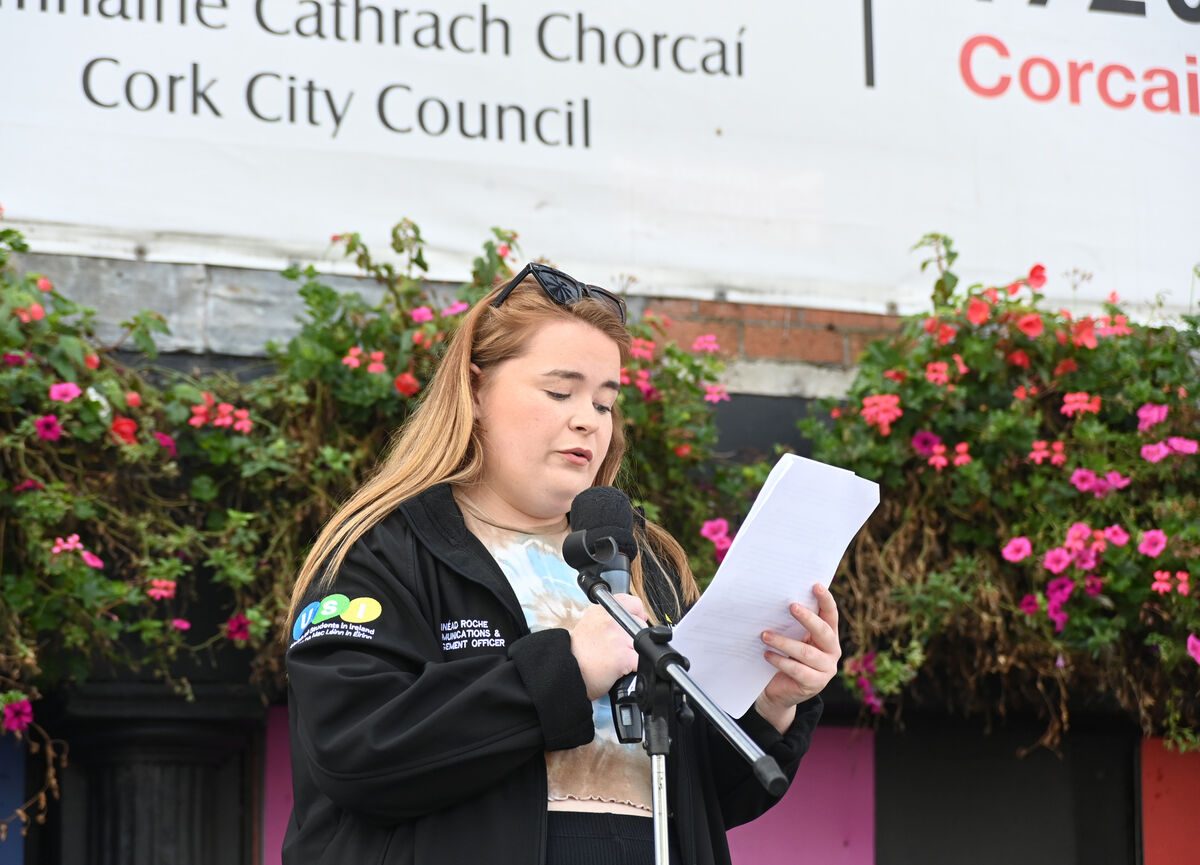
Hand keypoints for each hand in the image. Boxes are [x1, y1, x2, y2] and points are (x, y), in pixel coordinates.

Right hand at [569, 593, 646, 700]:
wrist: (565, 672)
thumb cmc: (577, 655)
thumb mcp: (590, 625)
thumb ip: (610, 618)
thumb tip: (636, 617)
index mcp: (602, 610)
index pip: (633, 603)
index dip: (637, 615)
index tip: (633, 624)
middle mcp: (610, 619)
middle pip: (641, 625)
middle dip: (635, 638)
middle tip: (618, 650)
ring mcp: (618, 636)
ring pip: (643, 644)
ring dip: (635, 654)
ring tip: (618, 661)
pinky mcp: (623, 655)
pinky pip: (641, 662)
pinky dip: (635, 668)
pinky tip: (621, 670)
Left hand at [754, 583, 840, 733]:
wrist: (778, 690)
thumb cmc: (784, 656)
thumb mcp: (792, 637)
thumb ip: (792, 623)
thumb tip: (778, 599)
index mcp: (829, 635)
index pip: (830, 615)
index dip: (826, 600)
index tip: (816, 585)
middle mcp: (832, 651)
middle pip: (823, 631)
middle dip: (807, 618)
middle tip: (791, 606)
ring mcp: (826, 669)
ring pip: (806, 652)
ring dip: (783, 642)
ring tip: (764, 635)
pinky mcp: (815, 684)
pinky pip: (797, 670)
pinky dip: (780, 661)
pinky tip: (767, 654)